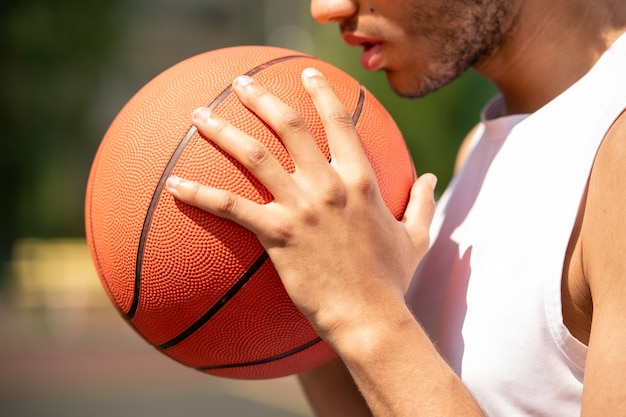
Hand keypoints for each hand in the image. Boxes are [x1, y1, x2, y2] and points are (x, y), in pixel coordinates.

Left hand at [165, 68, 436, 341]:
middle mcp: (328, 184)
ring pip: (253, 156)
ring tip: (198, 116)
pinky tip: (173, 184)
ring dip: (223, 131)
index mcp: (360, 180)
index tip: (307, 76)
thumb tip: (432, 178)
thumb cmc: (392, 280)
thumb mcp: (416, 236)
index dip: (323, 93)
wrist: (369, 316)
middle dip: (261, 98)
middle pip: (288, 126)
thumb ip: (421, 202)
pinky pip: (230, 207)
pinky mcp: (277, 234)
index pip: (340, 123)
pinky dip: (199, 193)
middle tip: (238, 83)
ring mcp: (301, 207)